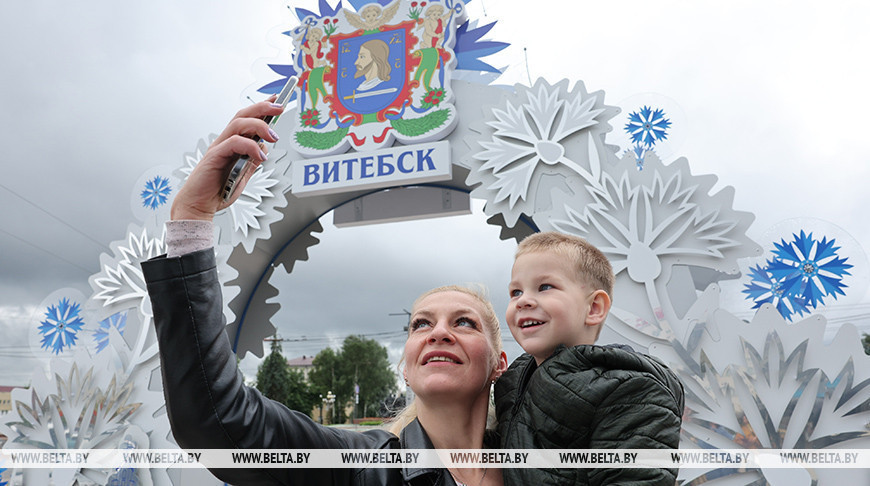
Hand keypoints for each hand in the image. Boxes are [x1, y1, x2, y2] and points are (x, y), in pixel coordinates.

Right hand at [170, 100, 284, 220]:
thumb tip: (263, 147)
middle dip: (262, 108)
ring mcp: (218, 147)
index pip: (247, 119)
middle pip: (242, 115)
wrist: (199, 206)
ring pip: (238, 125)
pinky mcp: (214, 156)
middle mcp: (224, 142)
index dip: (261, 108)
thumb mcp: (243, 175)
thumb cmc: (217, 191)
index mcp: (231, 144)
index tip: (277, 100)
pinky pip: (234, 143)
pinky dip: (250, 147)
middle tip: (279, 107)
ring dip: (259, 126)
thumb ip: (252, 161)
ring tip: (273, 136)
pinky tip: (261, 156)